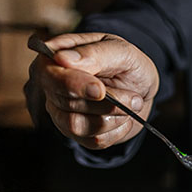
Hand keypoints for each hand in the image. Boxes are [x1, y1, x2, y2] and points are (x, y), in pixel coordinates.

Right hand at [24, 32, 159, 148]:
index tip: (100, 90)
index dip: (73, 84)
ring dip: (112, 117)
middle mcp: (52, 85)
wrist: (141, 90)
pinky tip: (123, 117)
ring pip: (76, 125)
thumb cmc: (127, 65)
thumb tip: (63, 59)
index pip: (50, 73)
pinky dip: (116, 130)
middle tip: (134, 98)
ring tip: (132, 104)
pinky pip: (92, 140)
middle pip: (65, 102)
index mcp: (56, 56)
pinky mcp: (75, 133)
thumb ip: (95, 54)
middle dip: (106, 103)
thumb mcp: (121, 51)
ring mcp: (60, 111)